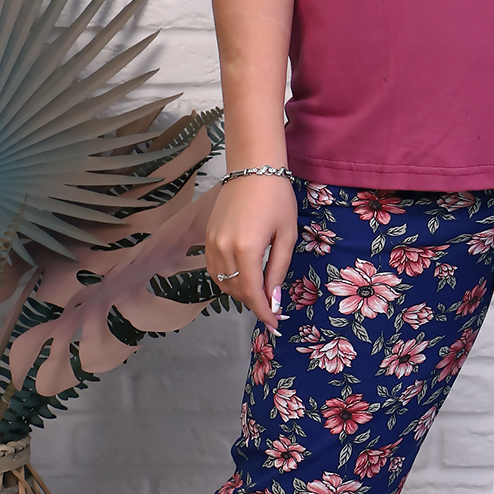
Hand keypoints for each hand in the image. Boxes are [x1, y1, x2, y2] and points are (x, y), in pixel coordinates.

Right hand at [204, 176, 297, 329]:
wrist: (253, 168)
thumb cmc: (277, 198)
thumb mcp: (286, 235)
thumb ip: (278, 269)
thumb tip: (273, 299)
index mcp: (247, 249)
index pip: (252, 293)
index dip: (263, 312)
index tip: (274, 324)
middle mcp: (224, 249)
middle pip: (236, 290)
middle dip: (253, 303)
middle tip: (271, 308)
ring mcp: (211, 243)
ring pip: (222, 282)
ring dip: (240, 293)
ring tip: (258, 293)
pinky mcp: (207, 237)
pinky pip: (213, 269)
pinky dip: (227, 279)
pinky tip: (242, 277)